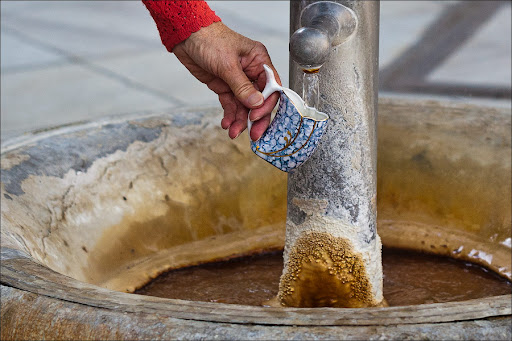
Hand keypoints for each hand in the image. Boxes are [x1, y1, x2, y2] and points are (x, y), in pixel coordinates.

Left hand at [172, 22, 280, 140]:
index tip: (255, 117)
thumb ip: (242, 87)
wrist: (186, 36)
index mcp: (259, 61)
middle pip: (259, 100)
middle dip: (255, 118)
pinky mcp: (225, 86)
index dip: (266, 105)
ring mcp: (238, 81)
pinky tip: (227, 124)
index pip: (271, 87)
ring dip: (240, 120)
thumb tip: (256, 104)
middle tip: (253, 134)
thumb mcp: (227, 65)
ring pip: (244, 106)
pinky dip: (229, 115)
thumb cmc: (209, 39)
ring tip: (233, 132)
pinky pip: (231, 104)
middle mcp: (251, 72)